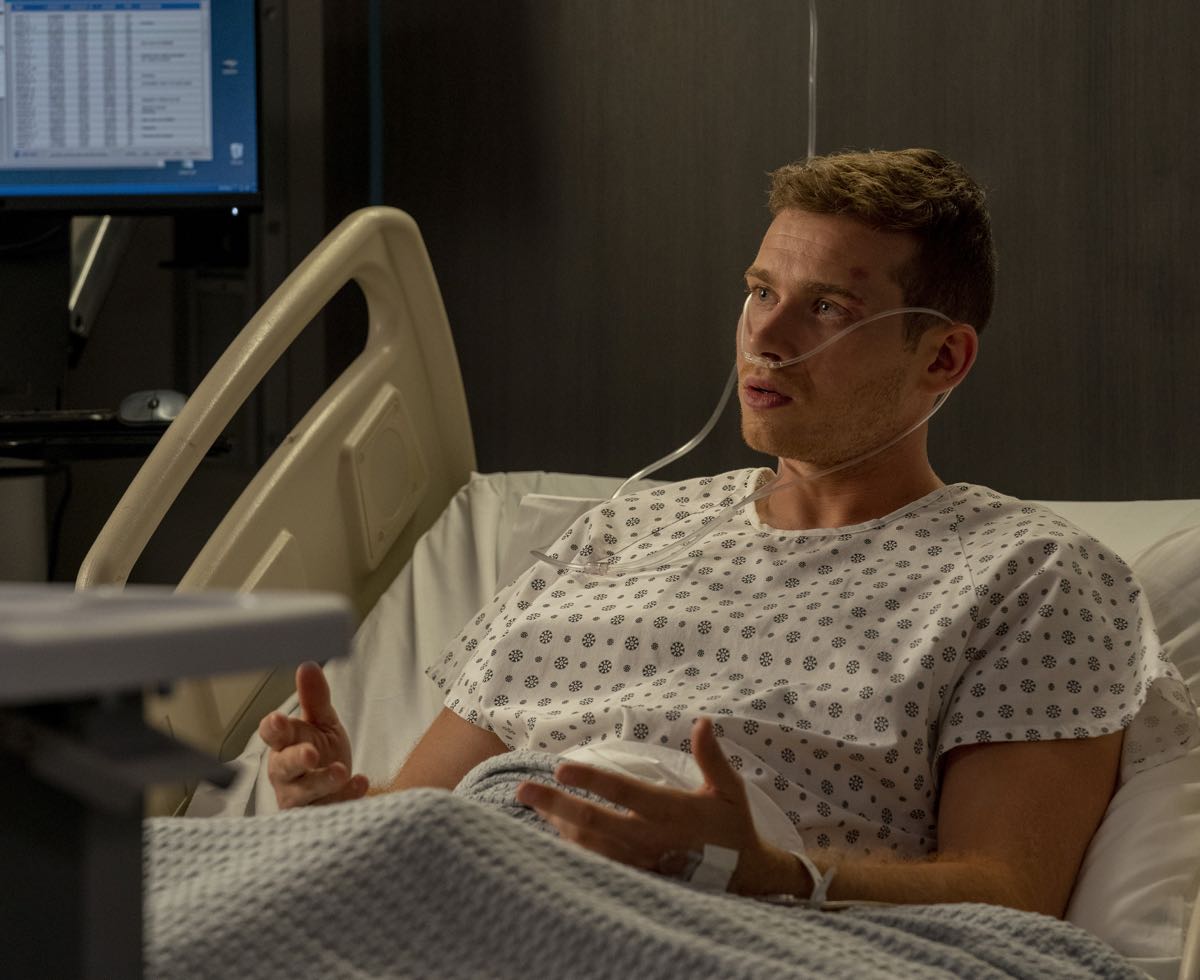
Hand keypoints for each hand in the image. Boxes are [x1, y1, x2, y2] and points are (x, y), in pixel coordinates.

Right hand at [259, 661, 369, 808]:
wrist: (340, 790)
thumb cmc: (323, 754)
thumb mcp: (322, 724)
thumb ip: (315, 699)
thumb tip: (307, 666)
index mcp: (285, 745)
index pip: (273, 736)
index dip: (273, 729)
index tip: (277, 720)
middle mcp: (287, 774)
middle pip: (284, 768)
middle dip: (296, 759)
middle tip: (311, 753)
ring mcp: (301, 799)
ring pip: (304, 794)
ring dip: (322, 782)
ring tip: (341, 770)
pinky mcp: (318, 816)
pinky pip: (329, 810)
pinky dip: (345, 798)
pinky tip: (360, 783)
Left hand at [514, 717, 796, 893]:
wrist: (745, 881)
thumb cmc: (733, 828)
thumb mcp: (729, 790)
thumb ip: (712, 757)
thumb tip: (701, 721)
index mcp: (670, 812)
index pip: (622, 792)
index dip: (590, 779)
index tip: (561, 767)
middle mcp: (648, 839)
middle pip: (592, 822)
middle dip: (554, 805)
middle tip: (522, 790)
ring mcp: (638, 864)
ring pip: (588, 847)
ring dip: (558, 826)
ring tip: (534, 806)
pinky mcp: (636, 880)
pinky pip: (596, 867)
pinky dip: (572, 850)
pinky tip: (556, 835)